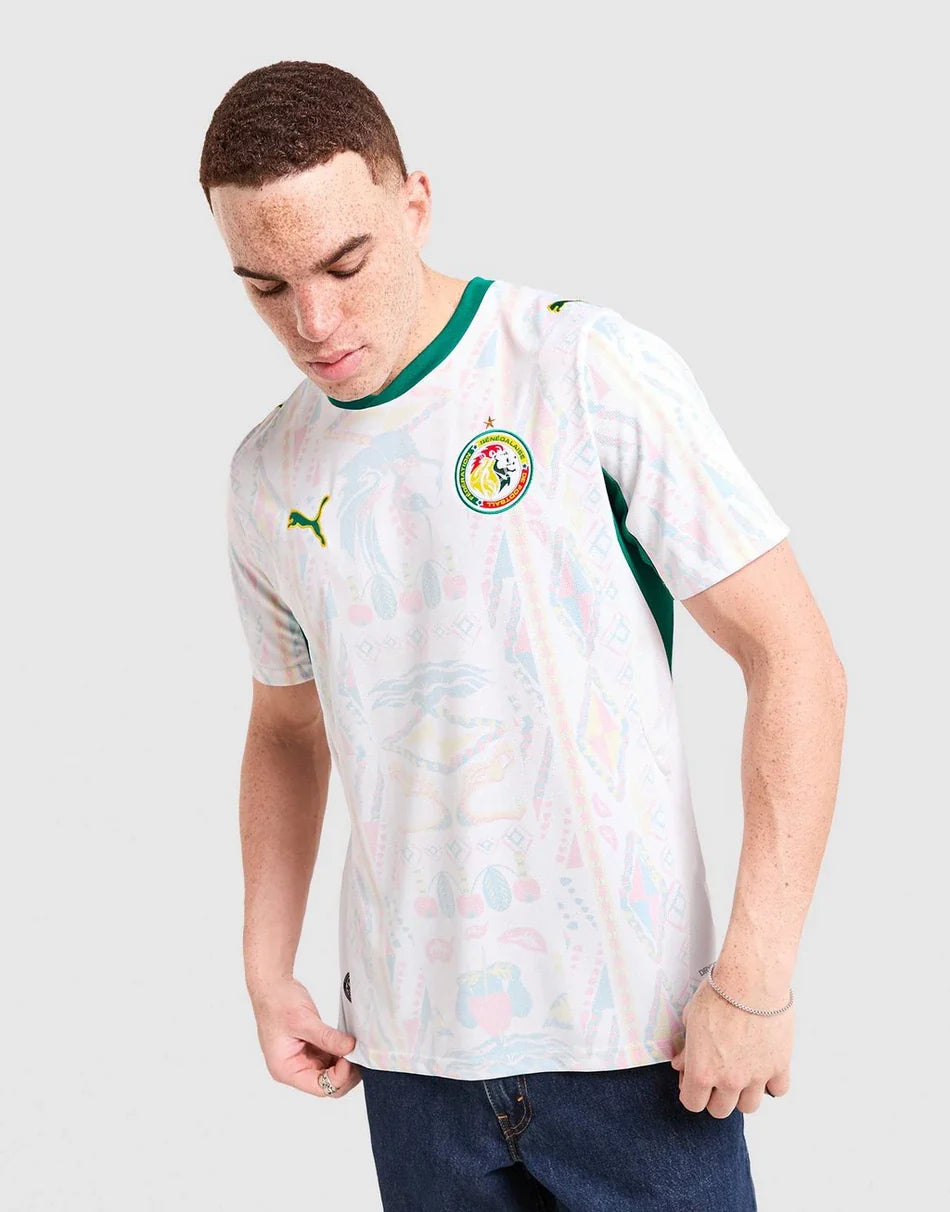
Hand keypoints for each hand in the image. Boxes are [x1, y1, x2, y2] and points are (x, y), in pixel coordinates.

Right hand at [249, 975, 361, 1098]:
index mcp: (286, 1070)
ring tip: (357, 1048)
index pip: (319, 1087)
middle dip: (345, 1073)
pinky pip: (331, 1058)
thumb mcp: (304, 1021)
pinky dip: (342, 1052)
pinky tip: (350, 1043)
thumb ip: (327, 1037)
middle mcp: (295, 1069)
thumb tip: (350, 1048)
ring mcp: (303, 1059)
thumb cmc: (278, 1003)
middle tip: (358, 1054)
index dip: (339, 1077)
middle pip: (327, 1084)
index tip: (350, 1057)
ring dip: (346, 1063)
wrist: (272, 986)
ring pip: (331, 1072)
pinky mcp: (311, 1048)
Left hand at [669, 975, 793, 1115]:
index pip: (692, 1104)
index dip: (690, 1093)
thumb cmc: (719, 994)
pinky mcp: (779, 1066)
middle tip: (716, 1077)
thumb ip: (687, 1049)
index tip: (693, 1083)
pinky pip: (778, 1090)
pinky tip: (763, 1067)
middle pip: (720, 1110)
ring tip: (740, 1073)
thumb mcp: (691, 1019)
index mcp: (702, 1071)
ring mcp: (756, 1076)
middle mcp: (729, 1080)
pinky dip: (771, 1083)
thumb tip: (681, 1064)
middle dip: (715, 1096)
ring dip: (743, 1094)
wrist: (751, 980)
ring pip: (749, 1106)